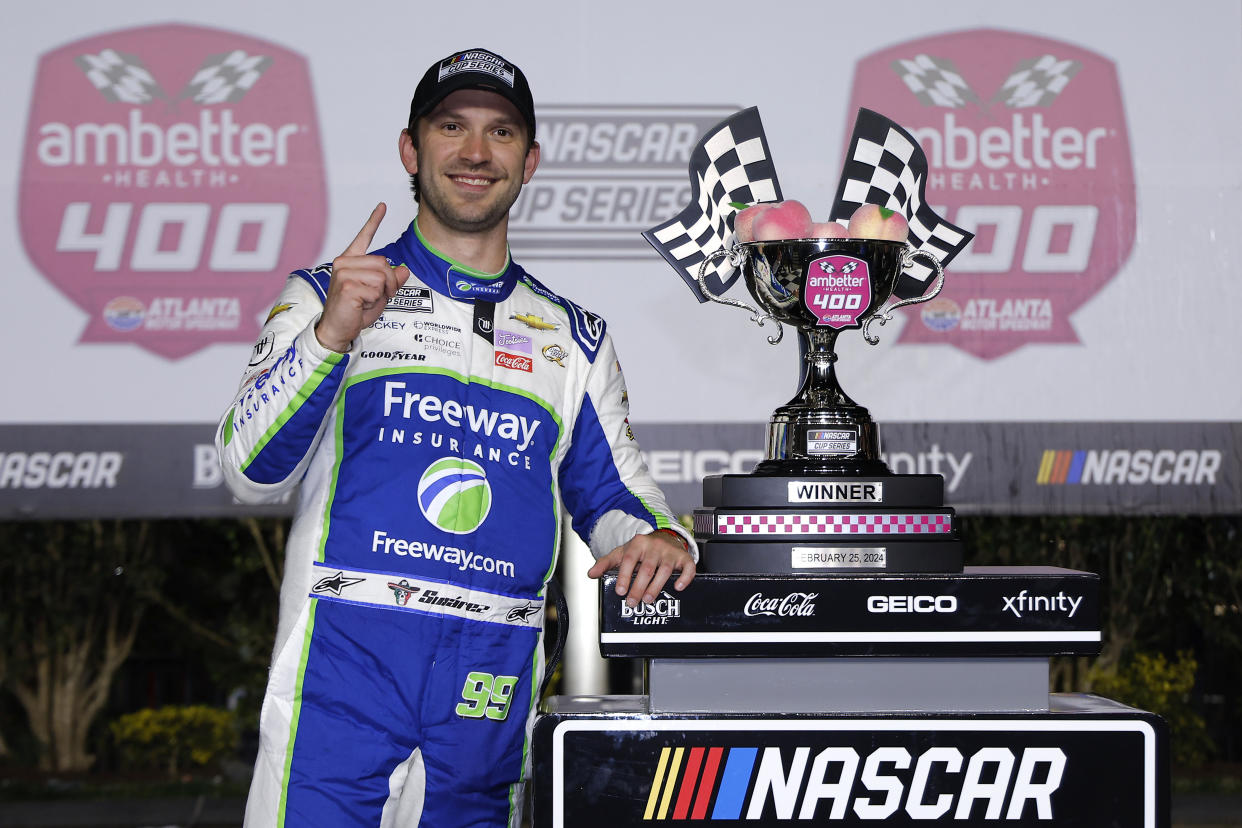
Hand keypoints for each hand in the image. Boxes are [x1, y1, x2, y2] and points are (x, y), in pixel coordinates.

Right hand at [315, 203, 410, 351]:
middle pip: (383, 263)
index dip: (374, 221)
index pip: (363, 238)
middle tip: (379, 296)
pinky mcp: (347, 285)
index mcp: (350, 262)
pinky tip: (360, 306)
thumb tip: (404, 269)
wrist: (338, 329)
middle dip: (390, 282)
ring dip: (382, 293)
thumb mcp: (379, 294)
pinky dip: (374, 301)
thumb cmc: (355, 312)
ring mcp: (343, 273)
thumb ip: (390, 280)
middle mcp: (344, 263)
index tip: (383, 206)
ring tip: (367, 302)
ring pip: (381, 276)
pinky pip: (376, 289)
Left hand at [587, 531, 695, 607]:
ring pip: (665, 570)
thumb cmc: (641, 549)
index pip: (629, 560)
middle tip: (632, 602)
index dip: (624, 576)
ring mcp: (670, 552)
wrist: (663, 536)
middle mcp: (655, 546)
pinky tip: (677, 587)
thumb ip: (605, 563)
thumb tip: (591, 574)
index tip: (620, 591)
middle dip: (638, 587)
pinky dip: (685, 578)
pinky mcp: (683, 557)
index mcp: (638, 544)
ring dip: (656, 586)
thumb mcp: (621, 553)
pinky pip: (688, 567)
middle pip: (647, 568)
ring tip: (648, 599)